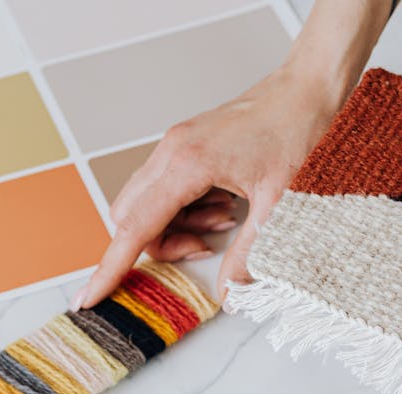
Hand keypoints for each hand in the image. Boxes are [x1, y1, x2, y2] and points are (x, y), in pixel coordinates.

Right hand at [72, 0, 391, 309]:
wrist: (311, 88)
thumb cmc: (299, 132)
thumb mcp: (280, 206)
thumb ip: (249, 255)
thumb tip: (229, 294)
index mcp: (186, 165)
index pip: (133, 228)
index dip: (109, 268)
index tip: (90, 297)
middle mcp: (171, 153)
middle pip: (130, 217)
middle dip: (156, 245)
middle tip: (202, 249)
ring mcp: (176, 146)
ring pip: (147, 204)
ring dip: (176, 227)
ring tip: (226, 223)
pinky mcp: (186, 145)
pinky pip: (166, 190)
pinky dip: (187, 210)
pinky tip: (224, 207)